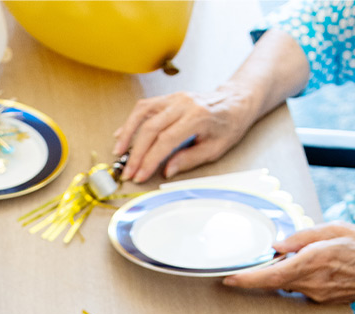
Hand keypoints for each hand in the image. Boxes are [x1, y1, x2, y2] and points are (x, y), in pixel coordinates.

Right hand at [112, 85, 255, 182]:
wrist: (235, 102)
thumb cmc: (228, 126)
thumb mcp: (215, 149)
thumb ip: (190, 159)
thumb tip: (167, 170)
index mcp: (197, 117)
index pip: (165, 140)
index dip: (149, 160)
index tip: (140, 176)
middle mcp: (183, 104)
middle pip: (150, 127)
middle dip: (136, 153)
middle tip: (128, 172)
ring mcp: (174, 98)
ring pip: (143, 113)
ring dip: (127, 134)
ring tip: (119, 153)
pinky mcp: (169, 98)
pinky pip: (145, 107)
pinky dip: (131, 121)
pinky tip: (122, 135)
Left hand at [223, 223, 354, 308]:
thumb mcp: (334, 229)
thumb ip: (303, 236)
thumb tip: (278, 244)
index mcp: (313, 261)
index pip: (271, 275)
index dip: (247, 278)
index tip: (228, 279)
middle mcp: (311, 282)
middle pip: (276, 279)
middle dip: (268, 269)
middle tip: (268, 257)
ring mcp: (316, 295)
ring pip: (288, 283)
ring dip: (287, 271)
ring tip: (308, 256)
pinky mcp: (320, 300)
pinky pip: (301, 287)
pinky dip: (300, 276)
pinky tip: (317, 266)